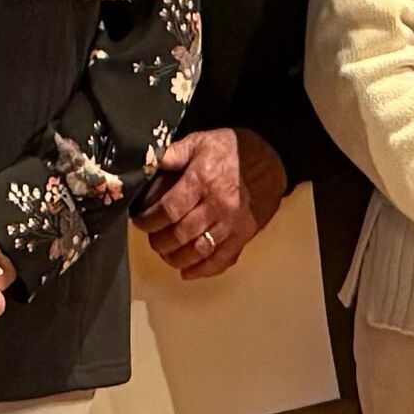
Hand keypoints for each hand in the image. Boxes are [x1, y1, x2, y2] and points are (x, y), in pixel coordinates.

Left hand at [135, 130, 290, 277]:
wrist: (273, 158)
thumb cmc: (233, 150)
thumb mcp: (200, 141)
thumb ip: (173, 154)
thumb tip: (148, 165)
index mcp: (202, 180)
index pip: (168, 210)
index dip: (149, 220)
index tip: (140, 221)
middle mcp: (217, 205)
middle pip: (180, 235)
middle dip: (159, 241)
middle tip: (152, 238)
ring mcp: (232, 223)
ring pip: (198, 251)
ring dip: (176, 258)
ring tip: (167, 253)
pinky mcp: (245, 235)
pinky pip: (222, 260)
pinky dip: (203, 270)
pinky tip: (188, 271)